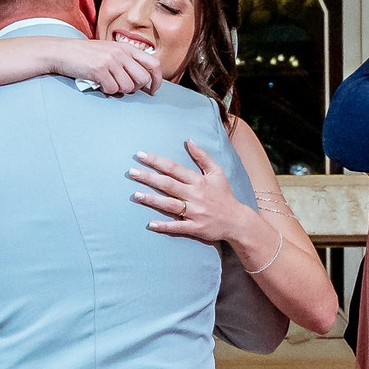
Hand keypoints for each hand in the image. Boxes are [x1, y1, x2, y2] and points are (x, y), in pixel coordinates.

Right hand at [50, 35, 161, 96]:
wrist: (62, 51)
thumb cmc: (86, 54)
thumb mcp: (110, 51)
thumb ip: (127, 61)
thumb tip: (143, 80)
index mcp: (127, 48)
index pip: (154, 64)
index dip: (157, 80)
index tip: (152, 90)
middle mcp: (121, 52)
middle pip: (143, 79)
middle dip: (136, 89)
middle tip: (123, 87)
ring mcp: (110, 60)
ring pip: (128, 87)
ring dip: (119, 90)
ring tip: (108, 84)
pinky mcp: (99, 69)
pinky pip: (113, 89)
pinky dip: (107, 91)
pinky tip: (99, 84)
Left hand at [132, 142, 273, 261]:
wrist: (237, 221)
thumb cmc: (224, 195)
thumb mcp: (217, 172)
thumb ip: (202, 157)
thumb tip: (189, 141)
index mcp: (198, 181)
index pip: (173, 168)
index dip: (156, 161)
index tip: (140, 155)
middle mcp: (194, 195)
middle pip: (168, 184)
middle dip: (149, 178)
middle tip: (131, 172)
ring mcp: (194, 212)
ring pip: (169, 205)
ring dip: (152, 200)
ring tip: (135, 195)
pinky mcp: (195, 227)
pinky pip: (177, 227)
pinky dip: (164, 226)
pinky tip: (151, 224)